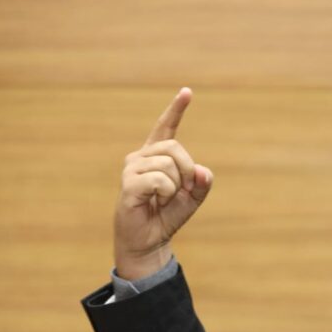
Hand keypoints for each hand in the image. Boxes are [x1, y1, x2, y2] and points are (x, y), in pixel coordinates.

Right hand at [114, 87, 213, 279]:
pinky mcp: (129, 183)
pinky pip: (161, 180)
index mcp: (156, 156)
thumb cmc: (167, 215)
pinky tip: (155, 202)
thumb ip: (202, 182)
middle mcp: (140, 156)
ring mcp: (131, 168)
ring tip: (162, 199)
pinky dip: (166, 193)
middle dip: (187, 171)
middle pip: (176, 148)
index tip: (187, 92)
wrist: (148, 239)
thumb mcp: (193, 198)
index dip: (176, 110)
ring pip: (170, 165)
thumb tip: (202, 171)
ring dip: (176, 187)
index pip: (166, 128)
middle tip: (179, 191)